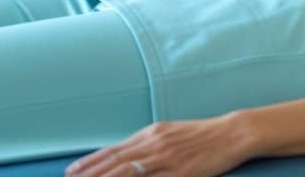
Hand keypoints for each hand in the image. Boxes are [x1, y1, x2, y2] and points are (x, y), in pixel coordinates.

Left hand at [65, 115, 249, 176]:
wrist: (232, 133)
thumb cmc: (202, 134)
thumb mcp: (170, 133)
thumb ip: (148, 143)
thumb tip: (125, 154)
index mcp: (151, 134)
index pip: (114, 150)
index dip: (91, 161)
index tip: (72, 171)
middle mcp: (155, 145)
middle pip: (116, 162)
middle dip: (90, 174)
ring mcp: (167, 160)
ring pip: (128, 173)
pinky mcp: (181, 174)